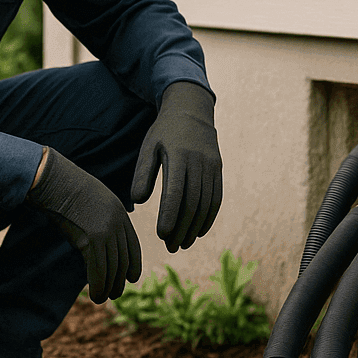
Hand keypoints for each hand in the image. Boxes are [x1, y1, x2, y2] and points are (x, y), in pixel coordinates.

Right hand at [26, 148, 140, 301]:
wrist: (53, 179)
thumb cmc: (64, 189)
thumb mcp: (91, 202)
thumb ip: (99, 220)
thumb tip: (97, 242)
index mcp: (120, 213)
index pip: (134, 245)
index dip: (134, 264)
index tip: (132, 278)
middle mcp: (118, 222)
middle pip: (124, 259)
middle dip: (120, 280)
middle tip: (115, 294)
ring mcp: (106, 230)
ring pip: (113, 267)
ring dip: (109, 287)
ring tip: (102, 298)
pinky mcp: (92, 238)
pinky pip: (98, 268)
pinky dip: (98, 285)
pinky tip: (95, 295)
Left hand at [130, 81, 222, 252]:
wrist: (192, 110)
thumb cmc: (164, 131)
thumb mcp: (149, 147)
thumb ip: (143, 173)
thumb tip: (139, 200)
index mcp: (179, 156)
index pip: (176, 192)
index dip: (170, 215)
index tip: (162, 235)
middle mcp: (199, 162)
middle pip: (193, 203)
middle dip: (182, 228)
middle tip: (171, 247)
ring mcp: (212, 166)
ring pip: (206, 204)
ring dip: (195, 228)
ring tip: (182, 244)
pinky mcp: (218, 169)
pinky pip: (216, 198)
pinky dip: (208, 218)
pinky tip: (198, 232)